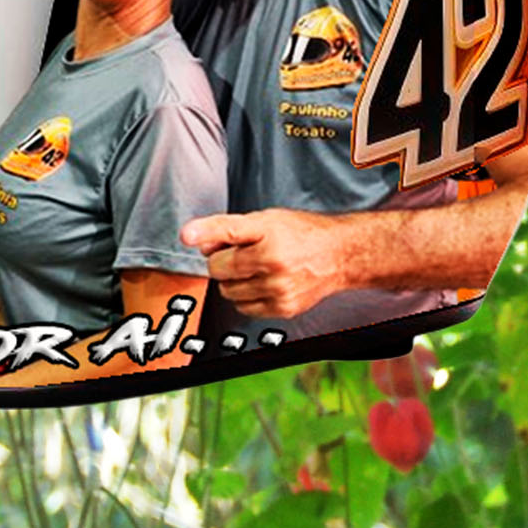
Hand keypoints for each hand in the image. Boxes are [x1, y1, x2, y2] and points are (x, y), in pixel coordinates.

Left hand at [183, 209, 368, 318]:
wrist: (341, 256)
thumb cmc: (301, 234)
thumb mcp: (265, 219)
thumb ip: (227, 228)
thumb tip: (194, 242)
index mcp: (268, 235)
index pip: (226, 232)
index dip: (203, 232)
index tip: (186, 236)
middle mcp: (274, 263)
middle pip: (218, 269)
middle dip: (222, 262)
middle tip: (241, 255)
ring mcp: (279, 289)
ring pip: (228, 292)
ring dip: (233, 282)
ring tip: (254, 270)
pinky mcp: (284, 308)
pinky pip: (244, 308)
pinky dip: (246, 297)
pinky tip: (262, 285)